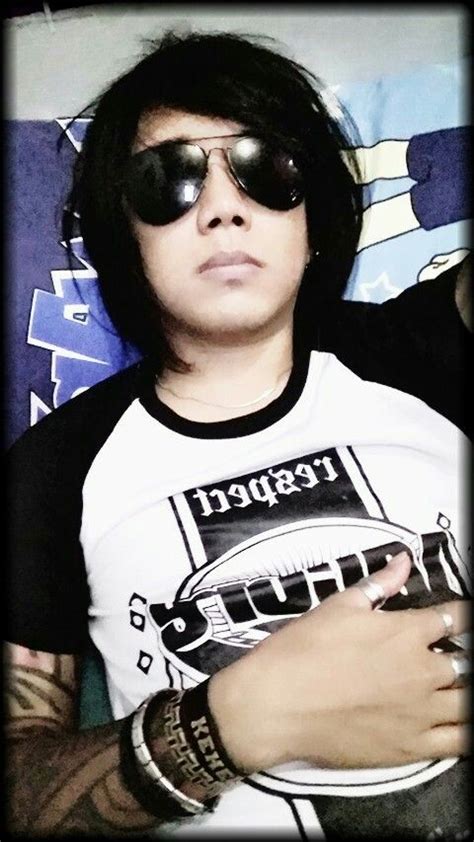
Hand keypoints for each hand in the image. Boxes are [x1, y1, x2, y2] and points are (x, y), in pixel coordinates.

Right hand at [209, 552, 469, 772]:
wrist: (275, 706)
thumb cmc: (301, 652)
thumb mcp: (338, 606)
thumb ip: (378, 585)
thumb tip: (403, 562)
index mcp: (405, 633)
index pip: (454, 618)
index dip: (465, 615)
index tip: (466, 616)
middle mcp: (421, 672)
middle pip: (467, 663)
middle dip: (465, 657)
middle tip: (455, 656)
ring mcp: (419, 713)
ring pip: (468, 703)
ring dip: (466, 691)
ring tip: (457, 687)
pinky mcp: (410, 748)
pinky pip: (458, 743)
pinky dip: (467, 731)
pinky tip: (463, 723)